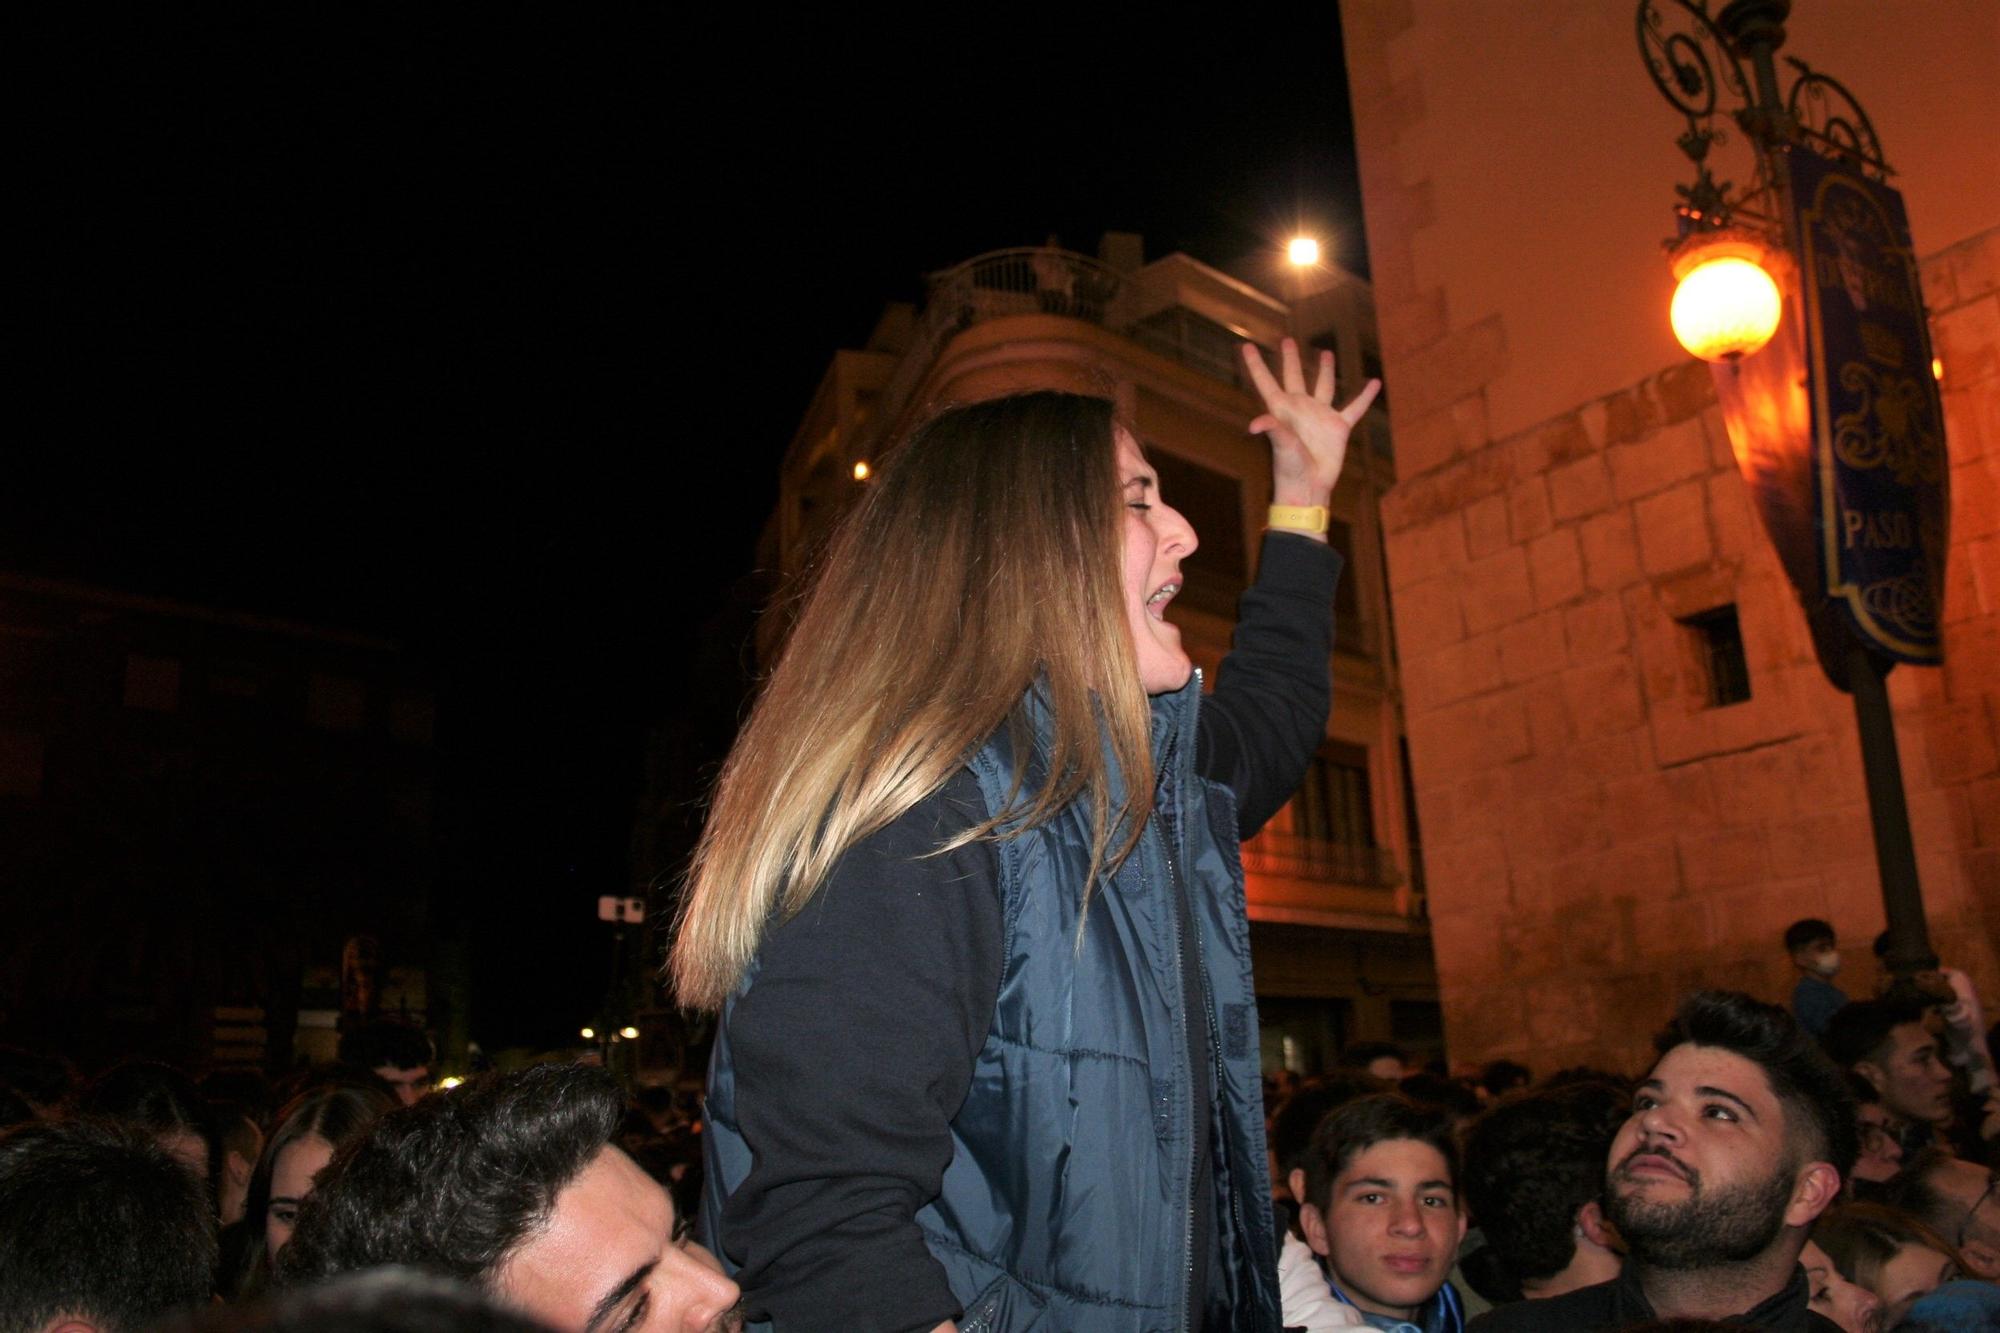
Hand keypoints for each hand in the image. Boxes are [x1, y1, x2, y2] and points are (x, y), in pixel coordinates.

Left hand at [1241, 338, 1380, 507]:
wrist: (1309, 488)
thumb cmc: (1289, 469)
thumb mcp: (1281, 446)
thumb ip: (1272, 430)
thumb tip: (1254, 424)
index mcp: (1282, 410)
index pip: (1266, 382)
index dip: (1256, 365)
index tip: (1246, 346)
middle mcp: (1300, 409)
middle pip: (1294, 377)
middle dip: (1290, 359)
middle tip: (1286, 340)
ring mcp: (1320, 416)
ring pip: (1324, 386)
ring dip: (1325, 370)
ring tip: (1325, 352)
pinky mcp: (1338, 428)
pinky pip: (1355, 408)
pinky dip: (1365, 396)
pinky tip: (1374, 383)